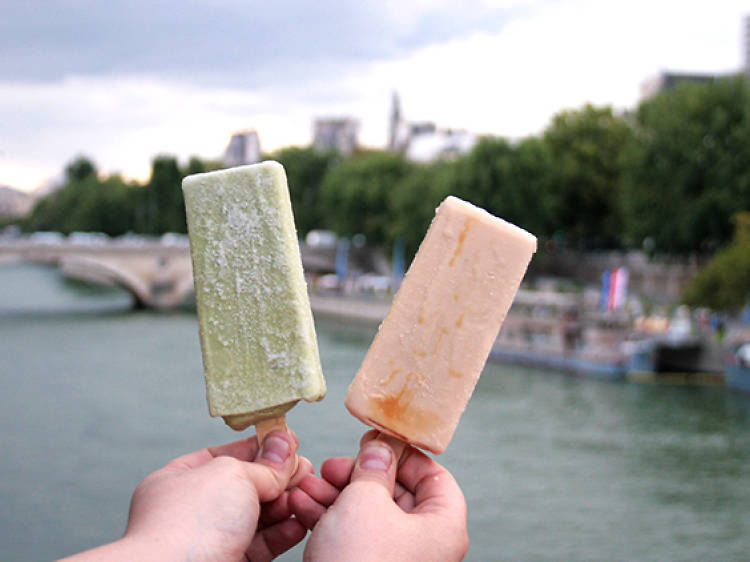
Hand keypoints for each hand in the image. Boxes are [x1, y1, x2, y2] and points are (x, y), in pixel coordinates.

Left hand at [60, 430, 312, 561]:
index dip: (258, 448)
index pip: (225, 456)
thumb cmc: (189, 524)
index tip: (286, 442)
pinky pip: (261, 544)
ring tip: (304, 494)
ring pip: (256, 517)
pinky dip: (282, 533)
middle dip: (277, 478)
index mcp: (181, 480)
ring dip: (284, 504)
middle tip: (304, 468)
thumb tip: (284, 445)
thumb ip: (263, 463)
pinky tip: (298, 523)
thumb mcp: (232, 474)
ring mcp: (211, 539)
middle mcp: (194, 509)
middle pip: (245, 486)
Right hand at [290, 430, 468, 561]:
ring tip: (308, 483)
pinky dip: (329, 517)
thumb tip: (380, 449)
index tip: (378, 442)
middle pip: (396, 493)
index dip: (405, 454)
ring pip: (368, 514)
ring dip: (335, 494)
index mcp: (443, 526)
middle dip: (358, 475)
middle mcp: (425, 545)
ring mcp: (396, 561)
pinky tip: (303, 503)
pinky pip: (353, 535)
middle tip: (334, 465)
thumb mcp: (365, 501)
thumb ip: (373, 468)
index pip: (435, 477)